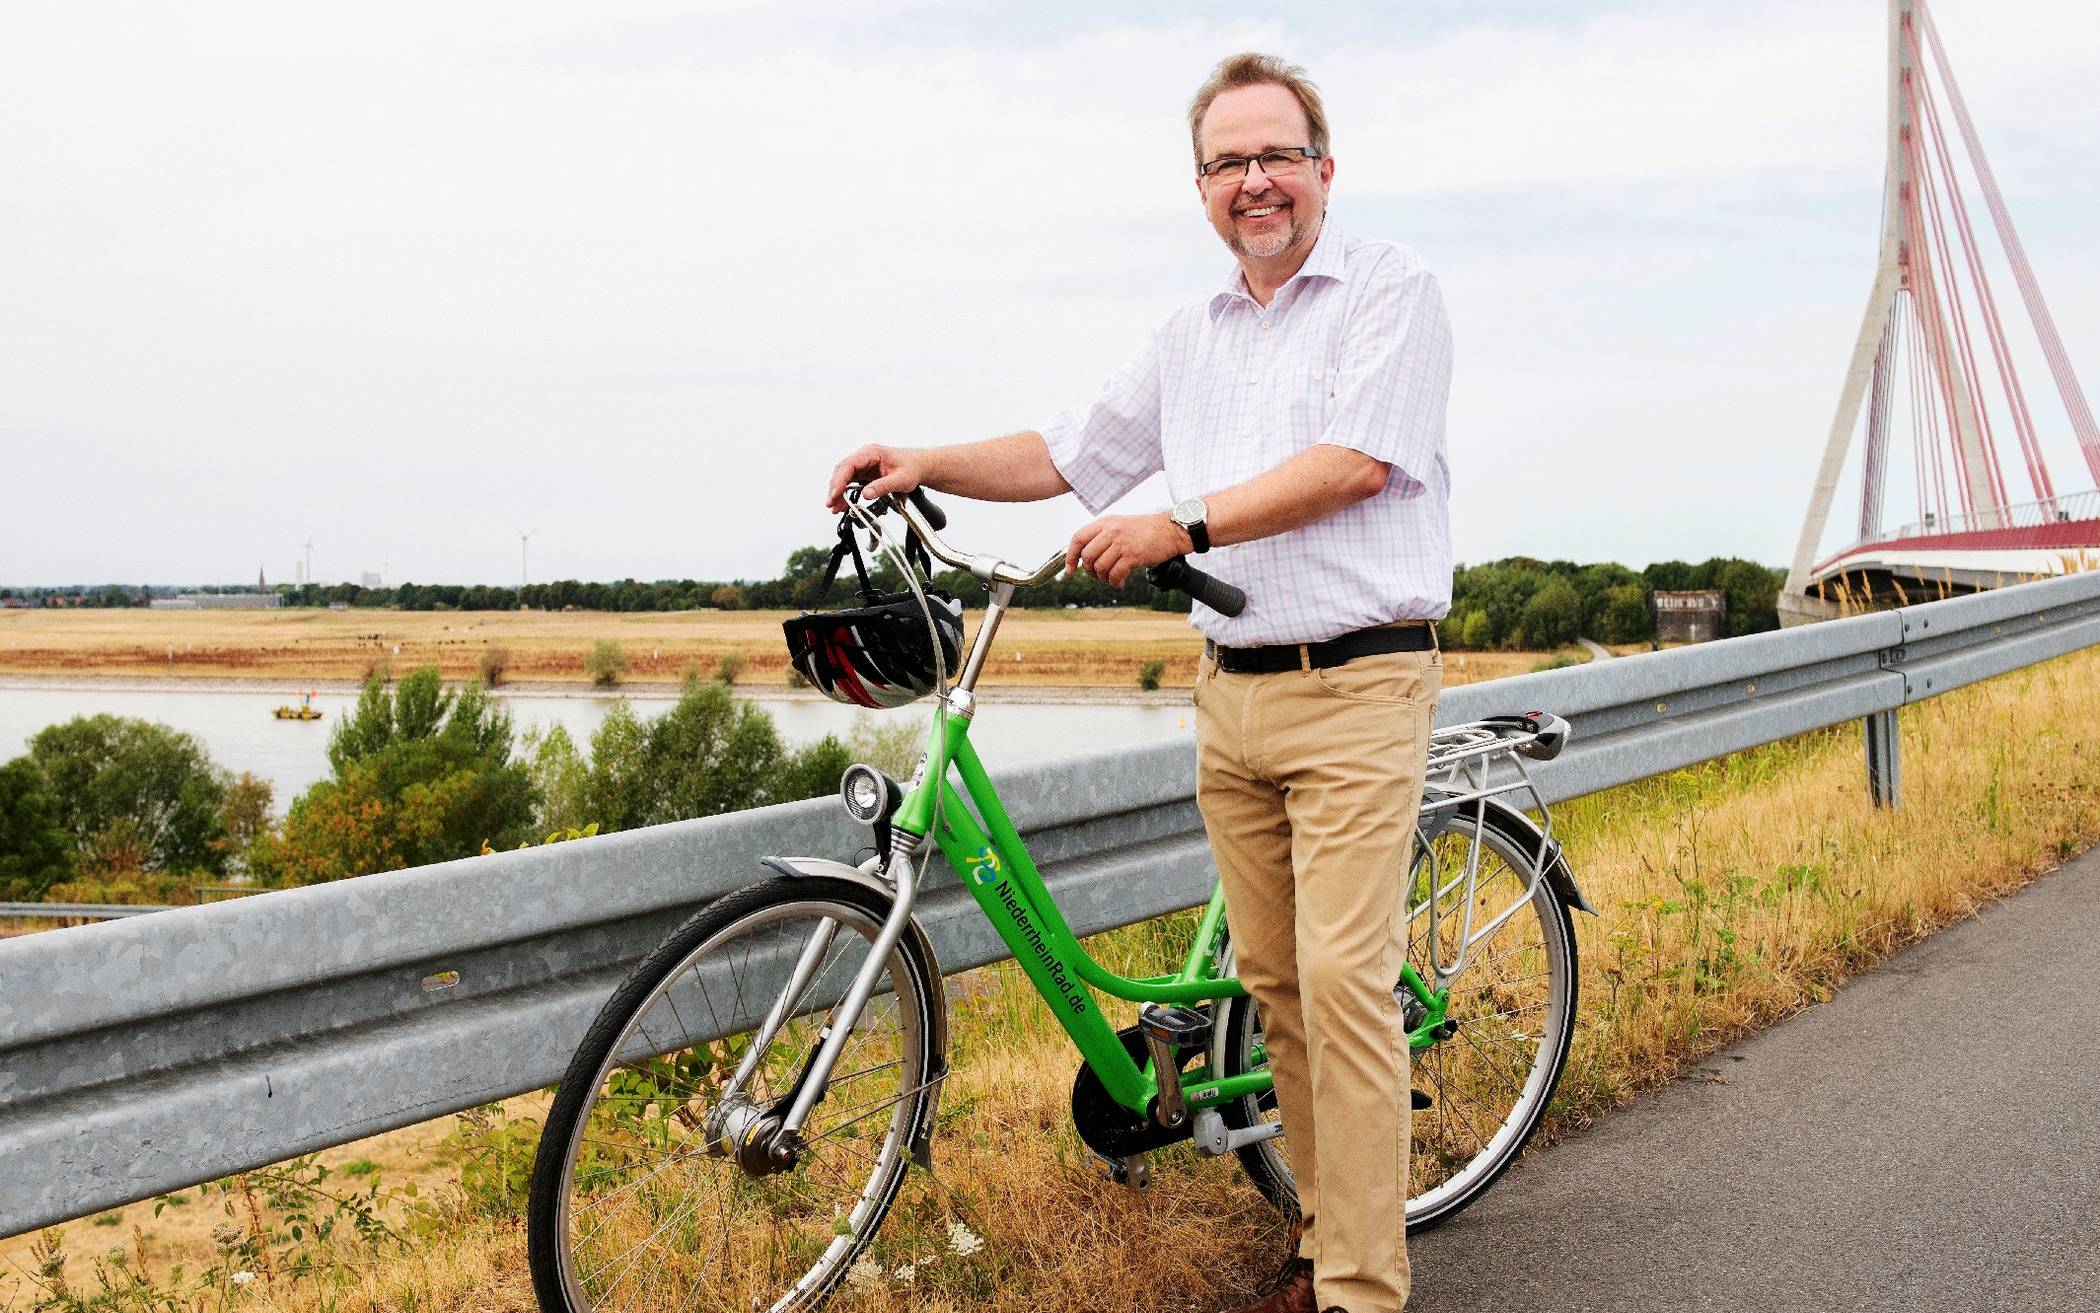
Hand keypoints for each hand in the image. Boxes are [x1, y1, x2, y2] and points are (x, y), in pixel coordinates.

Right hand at [827, 444, 928, 511]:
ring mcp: (863, 464)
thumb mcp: (900, 479)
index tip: (835, 494)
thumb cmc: (912, 468)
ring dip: (838, 492)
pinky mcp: (865, 473)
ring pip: (844, 477)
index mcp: (871, 453)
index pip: (848, 465)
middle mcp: (864, 457)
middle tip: (831, 504)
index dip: (839, 480)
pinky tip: (843, 503)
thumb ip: (883, 486)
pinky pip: (851, 482)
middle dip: (835, 488)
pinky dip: (846, 493)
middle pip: (842, 471)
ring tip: (835, 508)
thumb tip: (866, 494)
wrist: (920, 467)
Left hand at [1066, 514, 1193, 586]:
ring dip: (1103, 578)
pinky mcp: (1133, 555)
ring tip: (1111, 579)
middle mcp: (1111, 531)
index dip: (1071, 556)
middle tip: (1098, 576)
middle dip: (1089, 571)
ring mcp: (1122, 543)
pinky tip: (1120, 582)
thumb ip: (1103, 536)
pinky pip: (1115, 574)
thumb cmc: (1146, 530)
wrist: (1170, 530)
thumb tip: (1086, 556)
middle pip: (1087, 556)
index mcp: (1105, 523)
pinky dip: (1115, 582)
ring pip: (1100, 567)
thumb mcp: (1120, 525)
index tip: (1071, 570)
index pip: (1078, 538)